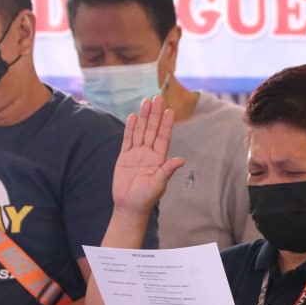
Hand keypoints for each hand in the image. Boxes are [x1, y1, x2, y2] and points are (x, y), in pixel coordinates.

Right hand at [113, 96, 184, 214]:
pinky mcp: (124, 157)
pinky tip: (133, 116)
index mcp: (159, 159)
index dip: (167, 124)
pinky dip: (129, 128)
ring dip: (143, 117)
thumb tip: (181, 160)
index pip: (163, 137)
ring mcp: (136, 154)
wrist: (129, 206)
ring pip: (140, 131)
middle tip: (158, 98)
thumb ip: (167, 171)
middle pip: (152, 130)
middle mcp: (149, 153)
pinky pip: (127, 139)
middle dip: (155, 114)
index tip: (171, 110)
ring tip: (146, 102)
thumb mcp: (158, 185)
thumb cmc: (146, 198)